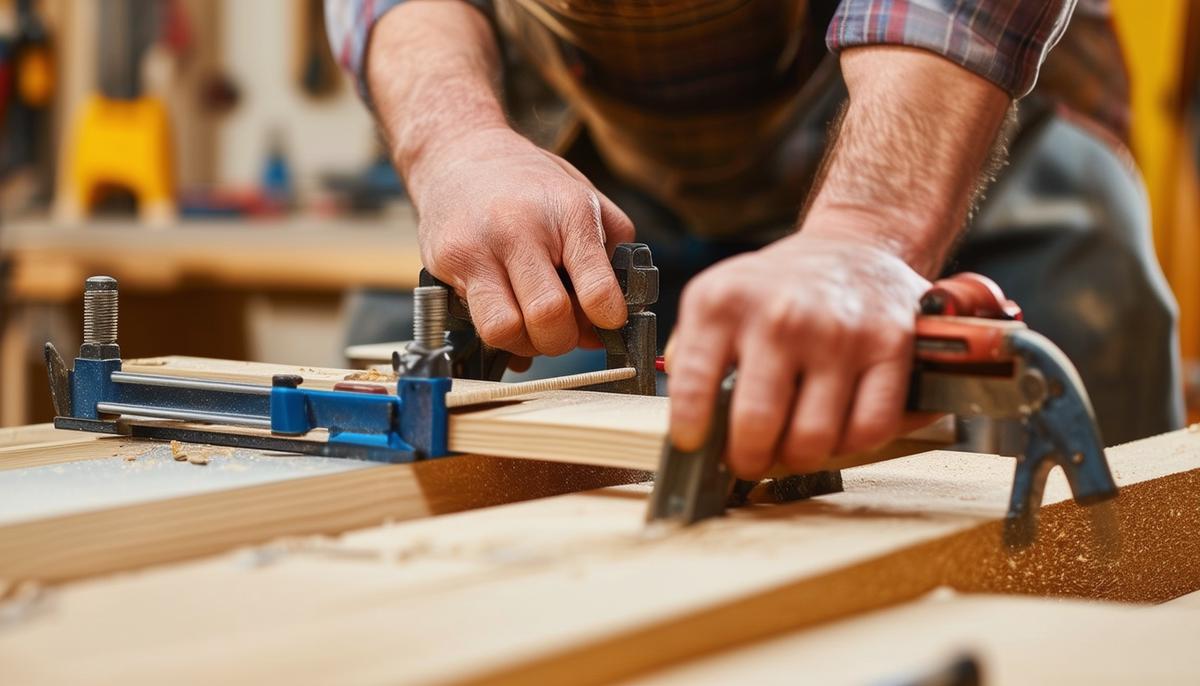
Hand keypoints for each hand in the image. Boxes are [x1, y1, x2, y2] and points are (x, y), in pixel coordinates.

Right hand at [409, 127, 633, 357]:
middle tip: (563, 327)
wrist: (459, 153)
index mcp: (568, 212)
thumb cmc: (530, 186)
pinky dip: (496, 331)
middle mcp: (521, 228)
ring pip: (504, 329)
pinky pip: (474, 321)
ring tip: (530, 324)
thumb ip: (610, 255)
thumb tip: (610, 322)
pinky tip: (504, 310)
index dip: (608, 319)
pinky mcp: (445, 261)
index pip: (596, 288)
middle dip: (562, 338)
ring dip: (524, 342)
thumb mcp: (585, 199)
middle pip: (548, 317)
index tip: (606, 322)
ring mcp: (478, 247)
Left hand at [666, 228, 929, 478]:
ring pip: (814, 439)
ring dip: (799, 458)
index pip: (693, 387)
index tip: (694, 448)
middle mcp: (779, 315)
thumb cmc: (778, 288)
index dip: (691, 433)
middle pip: (756, 425)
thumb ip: (689, 355)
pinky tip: (835, 432)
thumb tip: (688, 420)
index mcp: (722, 303)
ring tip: (791, 446)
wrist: (853, 245)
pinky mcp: (890, 345)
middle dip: (748, 459)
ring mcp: (838, 332)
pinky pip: (869, 429)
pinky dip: (851, 445)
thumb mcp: (715, 299)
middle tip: (749, 460)